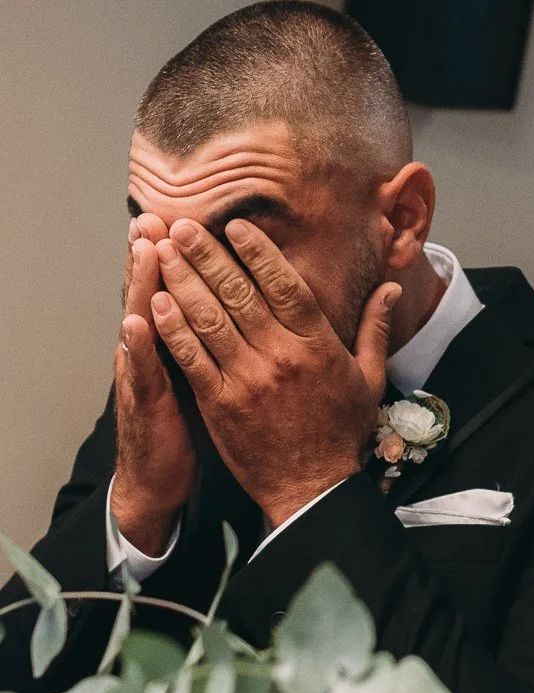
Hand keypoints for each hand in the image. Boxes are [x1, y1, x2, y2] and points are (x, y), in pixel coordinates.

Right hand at [111, 217, 199, 554]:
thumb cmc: (185, 422)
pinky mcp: (145, 405)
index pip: (180, 289)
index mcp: (179, 339)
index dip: (183, 256)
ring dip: (140, 287)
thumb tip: (240, 302)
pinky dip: (137, 350)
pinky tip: (134, 325)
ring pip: (142, 323)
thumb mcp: (201, 375)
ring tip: (142, 249)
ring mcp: (146, 375)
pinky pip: (141, 375)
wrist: (158, 476)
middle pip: (157, 293)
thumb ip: (215, 335)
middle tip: (154, 216)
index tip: (186, 218)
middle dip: (157, 255)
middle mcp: (156, 350)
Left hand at [149, 218, 400, 529]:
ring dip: (183, 282)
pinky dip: (173, 329)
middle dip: (207, 255)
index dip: (257, 252)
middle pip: (238, 293)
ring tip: (163, 252)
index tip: (234, 226)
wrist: (313, 488)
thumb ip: (375, 328)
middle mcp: (281, 356)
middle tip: (183, 226)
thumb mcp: (369, 377)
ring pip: (209, 319)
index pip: (284, 284)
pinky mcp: (220, 403)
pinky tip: (158, 304)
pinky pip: (192, 358)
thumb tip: (390, 287)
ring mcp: (247, 379)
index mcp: (317, 345)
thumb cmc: (342, 432)